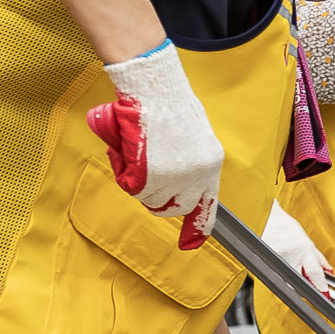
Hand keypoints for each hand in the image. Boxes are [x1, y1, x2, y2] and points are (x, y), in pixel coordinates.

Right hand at [89, 41, 224, 248]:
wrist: (155, 89)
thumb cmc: (169, 103)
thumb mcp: (194, 136)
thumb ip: (191, 160)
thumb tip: (178, 175)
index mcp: (211, 164)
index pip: (207, 205)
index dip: (197, 227)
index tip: (190, 244)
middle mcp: (198, 176)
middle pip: (175, 207)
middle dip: (157, 197)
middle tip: (144, 176)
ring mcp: (176, 178)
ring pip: (150, 198)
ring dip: (138, 183)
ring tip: (134, 153)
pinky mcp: (152, 175)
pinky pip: (132, 188)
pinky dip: (123, 172)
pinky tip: (125, 151)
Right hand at [263, 204, 331, 292]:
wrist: (263, 218)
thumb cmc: (282, 225)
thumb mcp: (305, 238)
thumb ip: (318, 257)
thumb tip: (328, 270)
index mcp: (303, 249)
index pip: (315, 274)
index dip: (321, 285)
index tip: (324, 291)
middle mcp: (291, 256)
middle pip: (301, 284)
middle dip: (306, 287)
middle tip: (310, 285)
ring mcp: (277, 261)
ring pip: (288, 282)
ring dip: (294, 282)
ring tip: (294, 271)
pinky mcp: (266, 264)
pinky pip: (277, 277)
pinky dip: (283, 276)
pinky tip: (283, 266)